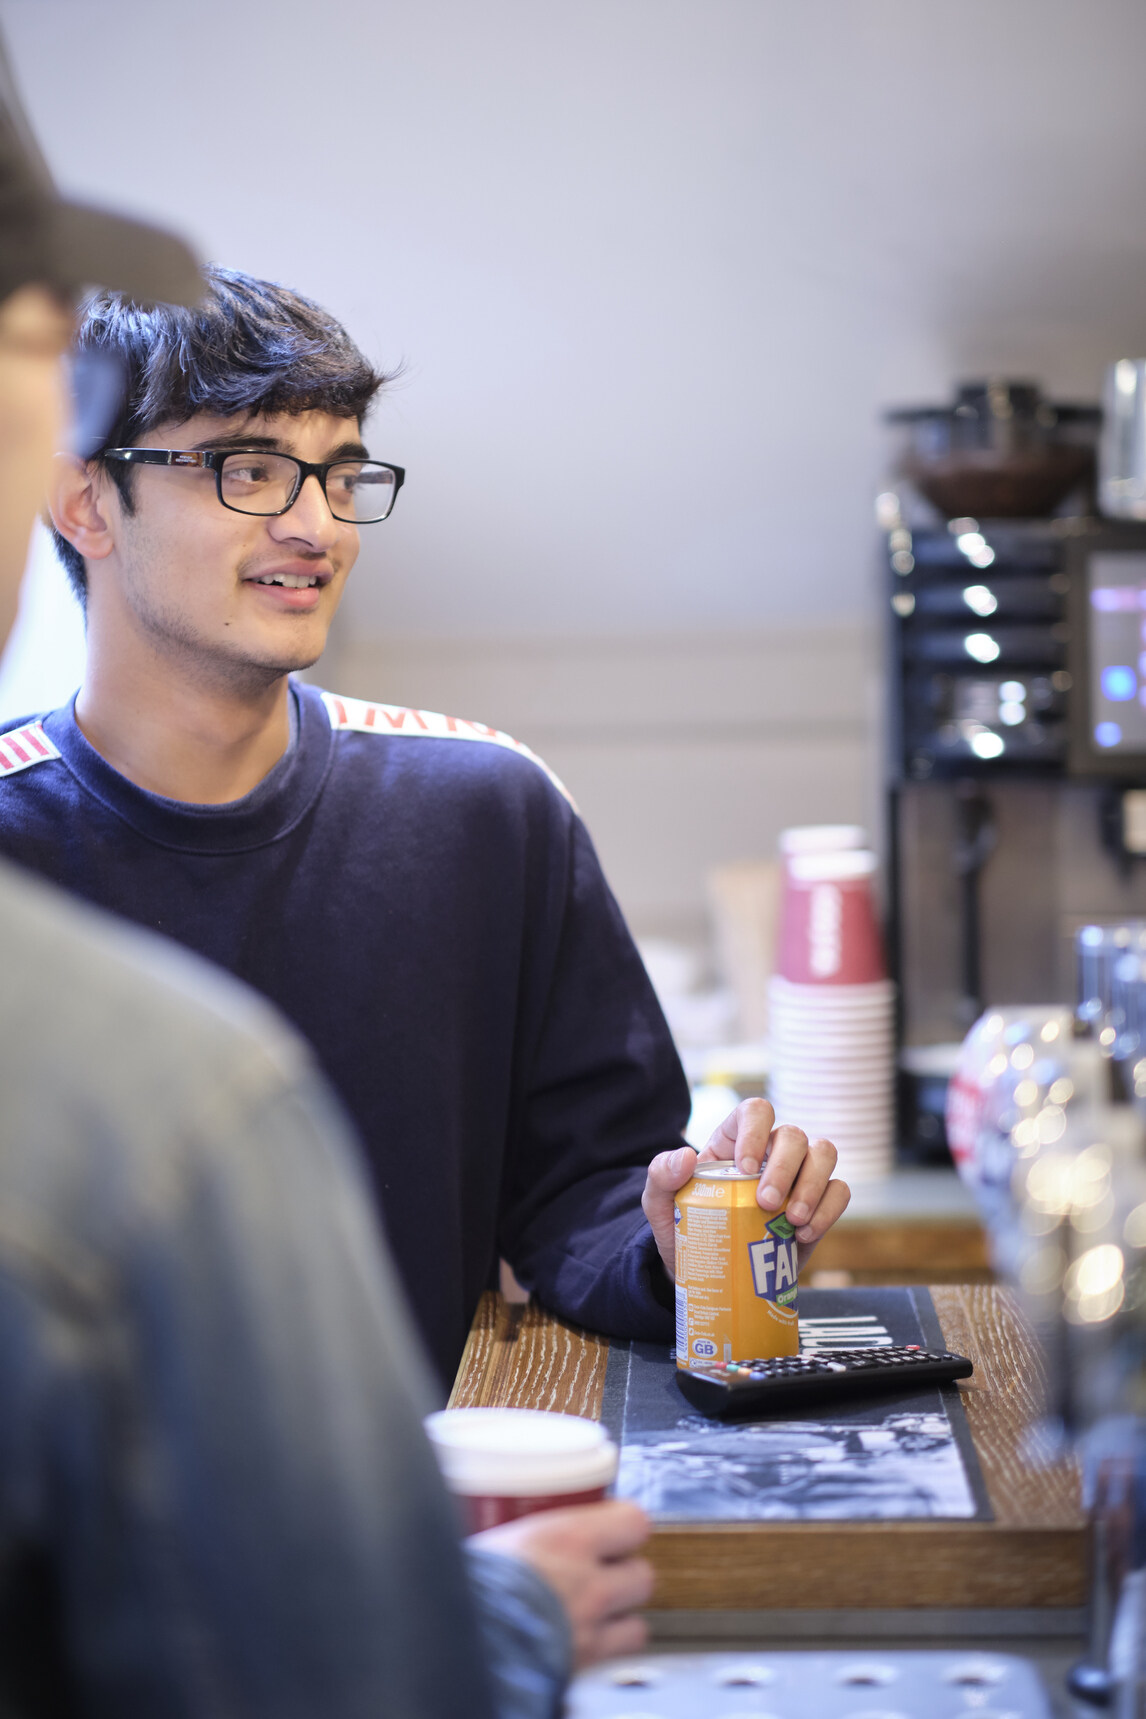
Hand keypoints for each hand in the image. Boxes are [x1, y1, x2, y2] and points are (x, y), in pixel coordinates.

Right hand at [471, 1500, 652, 1668]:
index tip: (612, 1526)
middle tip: (600, 1572)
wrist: (454, 1647)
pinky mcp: (580, 1671)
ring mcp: (588, 1634)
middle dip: (625, 1575)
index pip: (632, 1521)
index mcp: (566, 1540)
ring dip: (620, 1619)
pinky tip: (578, 1646)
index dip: (625, 1525)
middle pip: (641, 1575)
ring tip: (594, 1614)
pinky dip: (602, 1654)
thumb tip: (496, 1517)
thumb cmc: (463, 1586)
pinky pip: (610, 1660)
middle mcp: (587, 1586)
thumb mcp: (489, 1539)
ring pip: (636, 1626)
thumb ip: (513, 1532)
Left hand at [641, 1097, 850, 1280]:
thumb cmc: (687, 1226)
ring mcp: (798, 1176)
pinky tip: (804, 1234)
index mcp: (735, 1138)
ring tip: (793, 1220)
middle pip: (794, 1134)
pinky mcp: (817, 1204)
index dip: (756, 1133)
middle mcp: (772, 1150)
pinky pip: (839, 1191)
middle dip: (784, 1168)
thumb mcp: (659, 1203)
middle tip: (766, 1203)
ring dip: (812, 1185)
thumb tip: (685, 1156)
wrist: (710, 1271)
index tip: (745, 1169)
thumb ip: (661, 1176)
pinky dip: (828, 1210)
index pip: (756, 1112)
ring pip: (824, 1154)